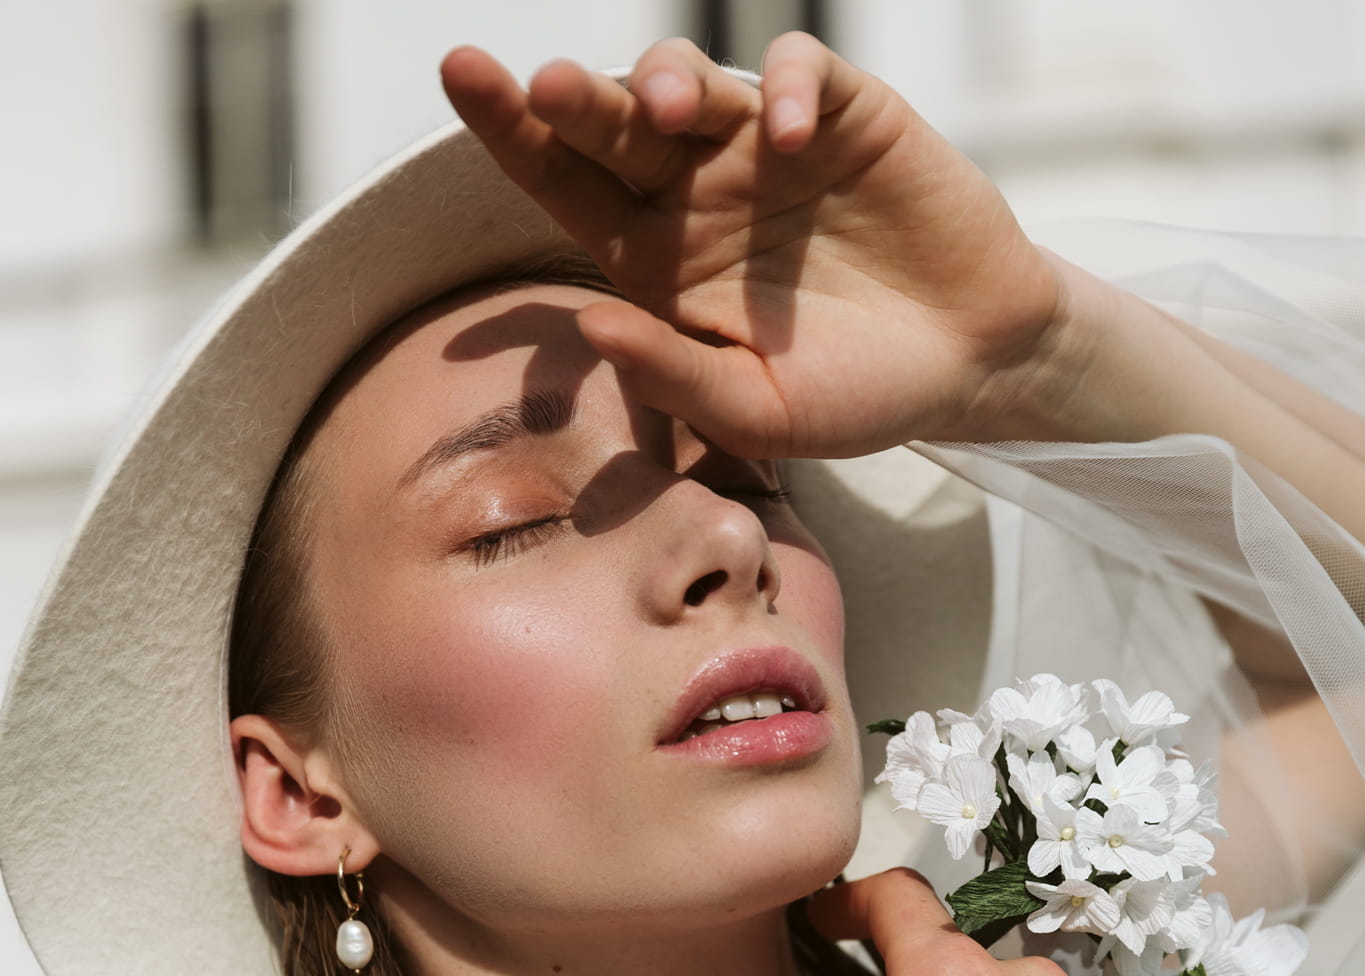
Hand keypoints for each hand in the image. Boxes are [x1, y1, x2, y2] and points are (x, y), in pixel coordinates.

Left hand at [440, 36, 1063, 458]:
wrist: (968, 365)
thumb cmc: (853, 396)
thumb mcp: (757, 411)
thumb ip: (673, 374)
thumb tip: (588, 326)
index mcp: (656, 258)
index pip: (564, 182)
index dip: (511, 131)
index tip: (464, 79)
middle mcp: (697, 190)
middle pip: (613, 122)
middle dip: (572, 97)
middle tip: (544, 87)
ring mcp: (765, 147)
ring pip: (695, 81)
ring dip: (669, 79)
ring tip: (667, 105)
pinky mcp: (841, 117)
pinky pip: (799, 72)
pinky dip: (786, 87)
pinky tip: (788, 135)